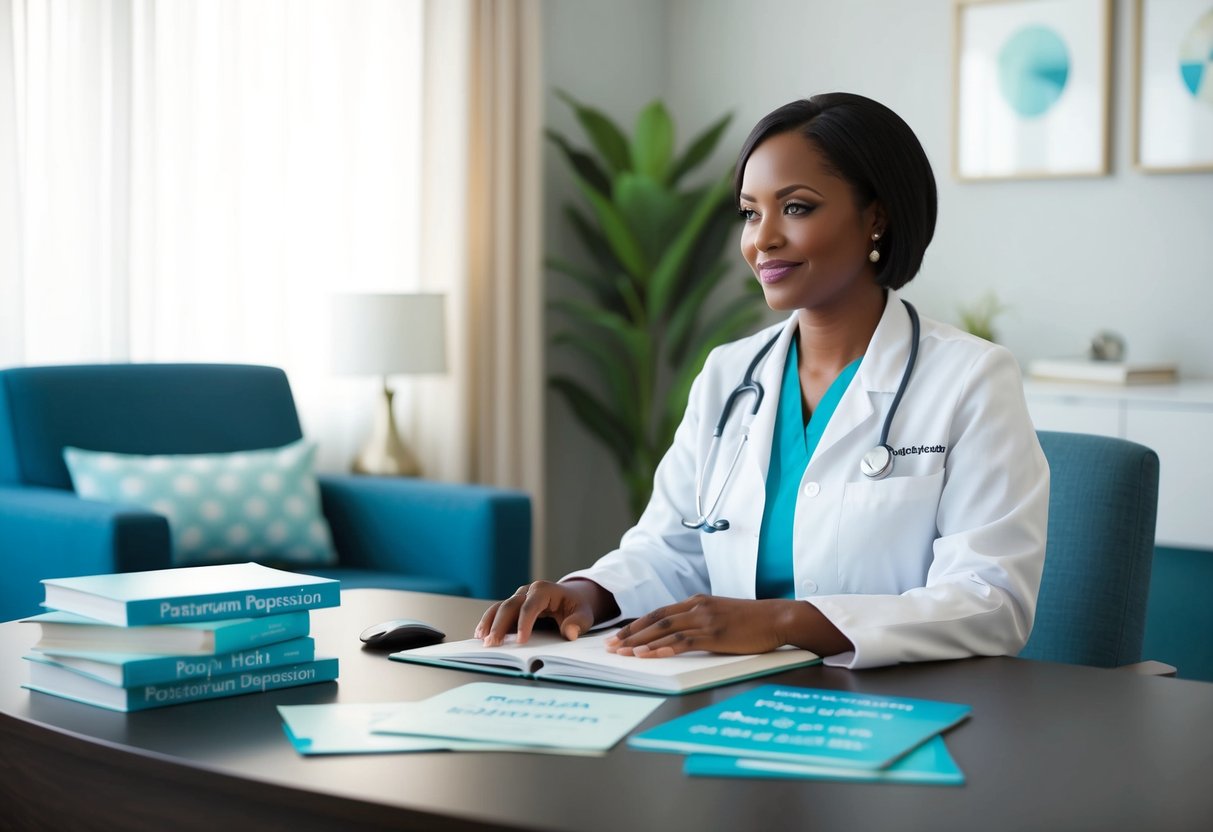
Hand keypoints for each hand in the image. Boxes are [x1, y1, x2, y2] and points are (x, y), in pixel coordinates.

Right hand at [474, 580, 614, 646]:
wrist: (572, 598)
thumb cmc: (577, 607)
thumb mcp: (584, 614)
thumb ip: (578, 623)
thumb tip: (569, 633)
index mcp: (545, 590)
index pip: (531, 605)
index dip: (524, 622)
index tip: (520, 641)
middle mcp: (528, 590)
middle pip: (510, 605)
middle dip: (500, 625)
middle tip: (493, 644)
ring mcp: (518, 597)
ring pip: (499, 607)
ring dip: (489, 623)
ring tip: (482, 640)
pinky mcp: (513, 606)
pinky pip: (497, 612)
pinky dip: (488, 623)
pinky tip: (481, 635)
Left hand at [604, 595, 787, 657]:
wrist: (777, 617)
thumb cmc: (752, 620)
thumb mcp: (721, 614)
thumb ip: (700, 619)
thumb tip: (681, 634)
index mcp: (697, 602)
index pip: (659, 613)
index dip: (637, 625)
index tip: (620, 636)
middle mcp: (697, 608)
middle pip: (655, 620)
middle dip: (630, 634)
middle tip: (611, 646)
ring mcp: (705, 620)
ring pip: (665, 630)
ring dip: (641, 643)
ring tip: (623, 653)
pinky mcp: (715, 635)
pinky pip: (683, 642)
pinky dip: (663, 649)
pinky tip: (650, 656)